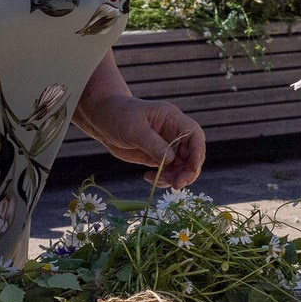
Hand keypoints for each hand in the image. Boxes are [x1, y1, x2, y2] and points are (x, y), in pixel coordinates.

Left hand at [78, 93, 205, 187]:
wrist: (103, 119)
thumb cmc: (119, 116)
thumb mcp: (135, 129)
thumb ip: (153, 144)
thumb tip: (171, 160)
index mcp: (172, 118)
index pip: (194, 135)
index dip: (197, 153)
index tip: (192, 170)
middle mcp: (174, 132)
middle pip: (191, 154)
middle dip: (187, 171)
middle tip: (176, 184)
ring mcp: (166, 145)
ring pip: (181, 165)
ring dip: (175, 177)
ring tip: (159, 181)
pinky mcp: (157, 156)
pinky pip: (168, 170)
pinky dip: (163, 178)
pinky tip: (148, 177)